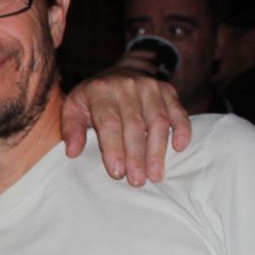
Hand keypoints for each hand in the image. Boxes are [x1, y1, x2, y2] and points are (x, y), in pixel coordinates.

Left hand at [61, 62, 190, 185]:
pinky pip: (178, 111)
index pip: (109, 122)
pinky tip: (180, 148)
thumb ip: (71, 128)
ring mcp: (150, 86)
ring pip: (158, 120)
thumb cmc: (93, 98)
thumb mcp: (74, 108)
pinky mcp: (167, 90)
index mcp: (101, 91)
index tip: (117, 173)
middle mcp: (127, 86)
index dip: (114, 149)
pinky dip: (182, 129)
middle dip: (136, 156)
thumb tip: (72, 152)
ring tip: (155, 175)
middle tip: (138, 180)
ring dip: (158, 150)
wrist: (116, 73)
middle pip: (134, 125)